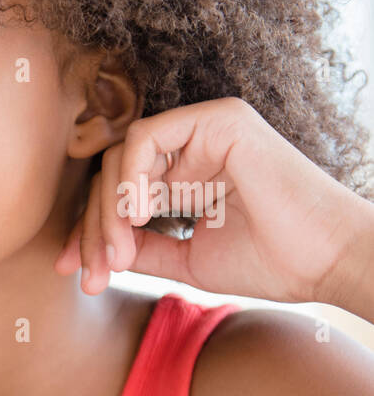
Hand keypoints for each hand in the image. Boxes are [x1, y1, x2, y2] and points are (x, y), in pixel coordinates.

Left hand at [54, 97, 373, 309]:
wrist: (324, 263)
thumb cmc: (269, 262)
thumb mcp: (183, 258)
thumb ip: (138, 247)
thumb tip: (88, 250)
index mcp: (184, 175)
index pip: (115, 194)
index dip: (87, 232)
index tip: (71, 271)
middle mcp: (191, 147)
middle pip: (110, 176)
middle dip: (91, 229)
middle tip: (92, 274)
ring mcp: (205, 129)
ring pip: (120, 157)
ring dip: (107, 211)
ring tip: (118, 255)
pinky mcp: (218, 120)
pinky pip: (145, 138)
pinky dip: (130, 177)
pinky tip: (138, 216)